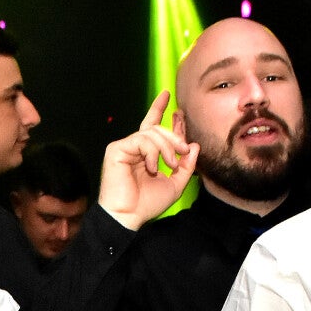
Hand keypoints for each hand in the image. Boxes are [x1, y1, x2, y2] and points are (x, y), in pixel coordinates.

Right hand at [97, 91, 199, 230]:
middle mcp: (133, 147)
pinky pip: (141, 140)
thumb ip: (185, 166)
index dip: (159, 108)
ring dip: (166, 148)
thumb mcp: (175, 184)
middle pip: (156, 128)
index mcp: (145, 153)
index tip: (167, 94)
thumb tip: (194, 146)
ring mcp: (124, 147)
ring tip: (170, 165)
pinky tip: (152, 166)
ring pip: (151, 133)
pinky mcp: (116, 150)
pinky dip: (152, 152)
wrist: (129, 216)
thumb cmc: (147, 204)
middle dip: (174, 136)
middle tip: (184, 150)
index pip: (152, 125)